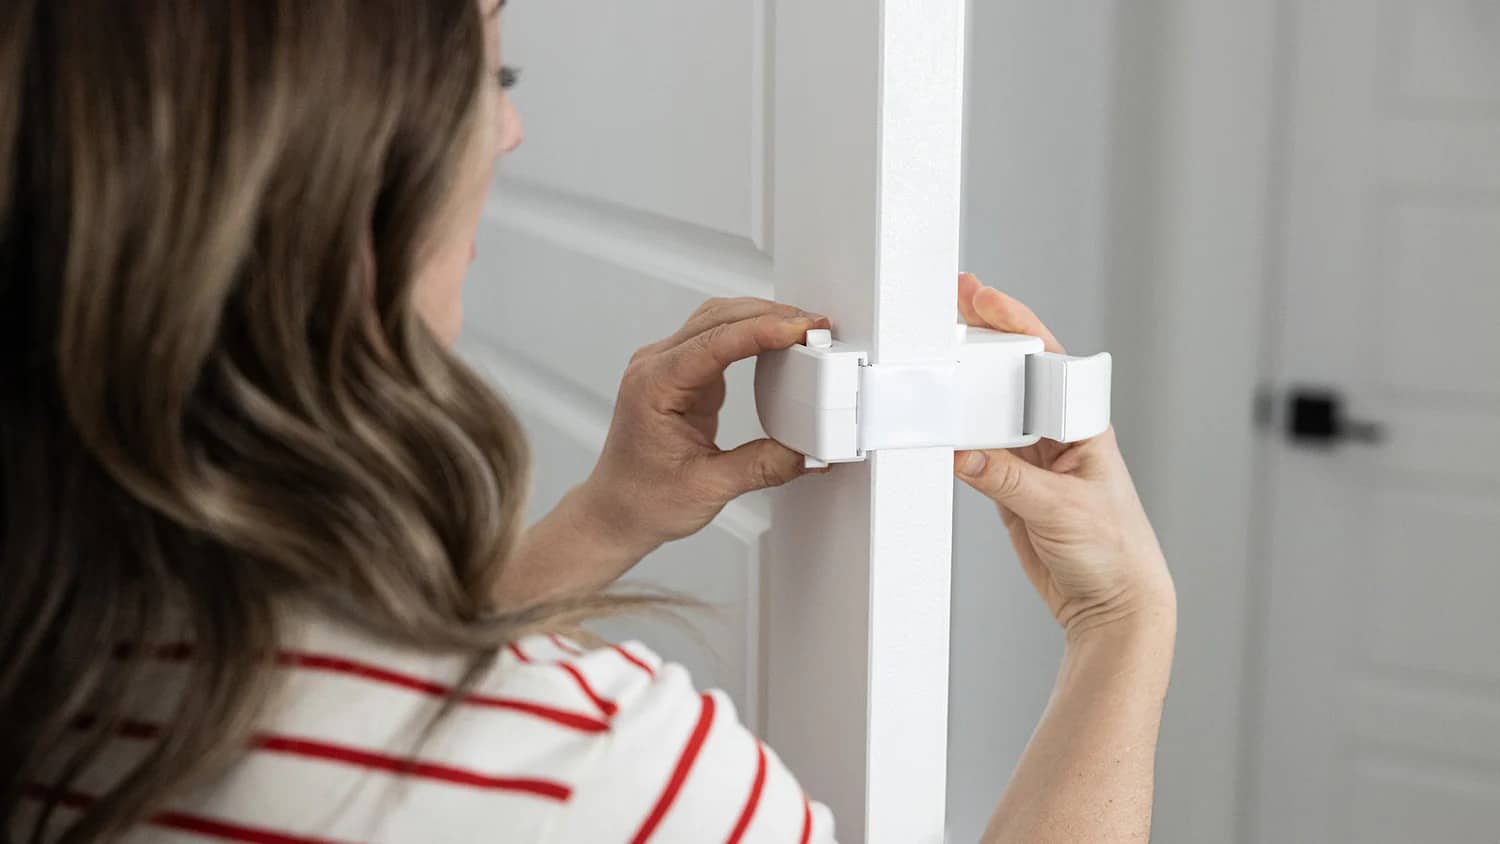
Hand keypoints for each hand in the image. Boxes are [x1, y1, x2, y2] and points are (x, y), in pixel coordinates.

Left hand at [501, 298, 830, 605]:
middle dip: (770, 316)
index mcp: (654, 386)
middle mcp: (656, 367)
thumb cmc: (642, 500)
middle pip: (718, 319)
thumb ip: (762, 466)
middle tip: (815, 328)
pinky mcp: (681, 375)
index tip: (801, 329)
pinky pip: (717, 340)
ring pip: (717, 321)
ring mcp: (667, 367)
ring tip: (803, 331)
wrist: (616, 512)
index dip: (762, 331)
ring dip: (761, 319)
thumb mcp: (709, 487)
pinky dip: (750, 334)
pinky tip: (776, 342)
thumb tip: (808, 451)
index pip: (714, 343)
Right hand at [953, 273, 1174, 643]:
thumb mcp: (1064, 511)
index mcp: (1083, 424)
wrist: (1112, 606)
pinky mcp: (1010, 487)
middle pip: (1010, 376)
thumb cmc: (1117, 553)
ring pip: (988, 412)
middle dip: (978, 342)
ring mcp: (1031, 459)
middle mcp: (1056, 434)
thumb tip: (965, 454)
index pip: (1045, 357)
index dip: (1013, 322)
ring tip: (927, 368)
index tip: (979, 297)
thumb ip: (1010, 481)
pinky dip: (952, 441)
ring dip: (960, 393)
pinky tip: (933, 430)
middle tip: (942, 314)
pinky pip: (974, 453)